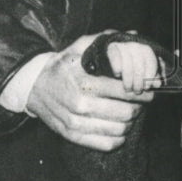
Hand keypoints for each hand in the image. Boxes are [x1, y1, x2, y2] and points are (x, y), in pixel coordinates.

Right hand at [25, 33, 154, 150]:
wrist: (34, 86)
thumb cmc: (61, 66)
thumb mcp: (79, 47)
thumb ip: (104, 40)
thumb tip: (132, 35)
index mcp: (85, 81)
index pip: (125, 90)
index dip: (142, 91)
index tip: (147, 90)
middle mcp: (80, 104)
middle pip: (126, 112)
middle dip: (139, 107)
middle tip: (140, 103)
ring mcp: (76, 122)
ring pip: (119, 129)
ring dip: (130, 122)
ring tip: (130, 114)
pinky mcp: (73, 136)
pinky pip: (106, 144)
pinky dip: (118, 139)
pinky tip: (119, 128)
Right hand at [106, 38, 161, 94]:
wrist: (114, 56)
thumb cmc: (132, 67)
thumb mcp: (143, 73)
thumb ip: (151, 78)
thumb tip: (158, 84)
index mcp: (146, 50)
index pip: (151, 61)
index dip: (150, 76)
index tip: (147, 87)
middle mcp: (135, 46)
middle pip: (139, 65)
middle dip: (138, 81)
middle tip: (137, 91)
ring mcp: (123, 46)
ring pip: (127, 63)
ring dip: (128, 79)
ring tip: (127, 88)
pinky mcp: (112, 48)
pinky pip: (115, 58)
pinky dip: (117, 68)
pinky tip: (118, 75)